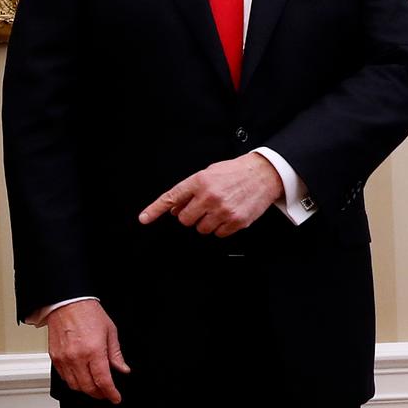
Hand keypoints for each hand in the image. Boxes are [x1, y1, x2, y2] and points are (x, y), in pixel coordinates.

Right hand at [46, 300, 130, 402]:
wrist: (67, 302)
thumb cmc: (87, 312)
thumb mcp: (110, 331)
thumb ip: (116, 354)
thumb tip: (122, 369)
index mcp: (93, 350)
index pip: (103, 381)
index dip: (111, 393)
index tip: (115, 397)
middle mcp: (77, 357)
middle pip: (88, 387)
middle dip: (99, 394)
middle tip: (106, 392)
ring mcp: (64, 358)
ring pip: (75, 386)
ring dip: (85, 389)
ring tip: (93, 386)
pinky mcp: (55, 357)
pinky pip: (64, 377)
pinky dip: (73, 381)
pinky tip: (80, 377)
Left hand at [138, 152, 281, 237]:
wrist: (263, 174)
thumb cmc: (235, 172)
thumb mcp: (208, 174)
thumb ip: (190, 190)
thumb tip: (175, 209)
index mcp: (199, 181)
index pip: (171, 197)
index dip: (155, 210)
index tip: (144, 218)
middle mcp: (209, 196)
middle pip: (185, 219)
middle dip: (191, 216)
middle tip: (202, 207)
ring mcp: (222, 210)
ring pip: (201, 229)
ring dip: (206, 222)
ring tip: (218, 209)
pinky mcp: (236, 222)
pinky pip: (218, 234)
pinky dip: (221, 228)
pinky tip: (228, 214)